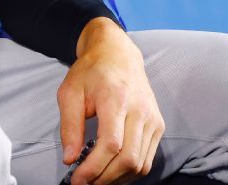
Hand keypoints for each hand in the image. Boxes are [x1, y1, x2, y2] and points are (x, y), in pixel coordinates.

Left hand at [58, 17, 163, 184]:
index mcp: (116, 99)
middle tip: (85, 183)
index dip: (94, 167)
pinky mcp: (158, 126)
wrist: (117, 54)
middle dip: (105, 178)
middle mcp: (140, 111)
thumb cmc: (90, 72)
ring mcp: (153, 119)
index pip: (111, 144)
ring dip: (118, 178)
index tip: (77, 179)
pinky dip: (130, 171)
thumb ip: (69, 126)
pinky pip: (148, 159)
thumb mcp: (70, 93)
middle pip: (128, 159)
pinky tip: (112, 171)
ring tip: (96, 179)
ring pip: (141, 163)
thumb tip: (69, 159)